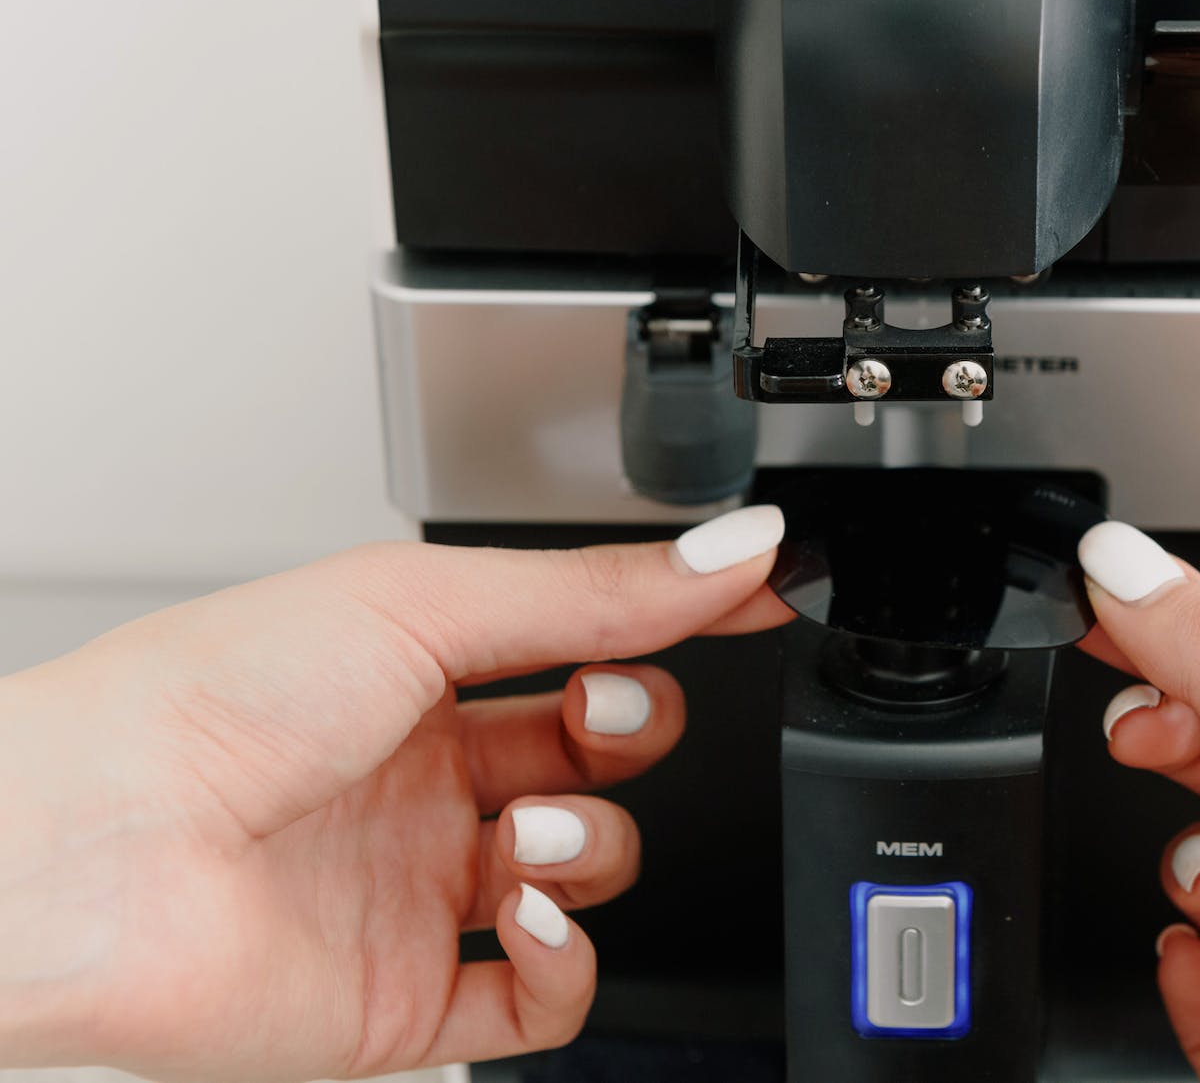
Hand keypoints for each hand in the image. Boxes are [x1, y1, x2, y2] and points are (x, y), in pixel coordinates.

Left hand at [0, 507, 789, 1082]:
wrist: (89, 847)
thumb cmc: (211, 699)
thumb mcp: (430, 602)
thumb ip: (601, 589)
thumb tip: (736, 551)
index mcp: (416, 674)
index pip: (587, 645)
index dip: (675, 628)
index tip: (757, 599)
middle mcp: (421, 783)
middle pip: (597, 761)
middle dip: (632, 733)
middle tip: (609, 714)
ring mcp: (415, 893)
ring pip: (581, 876)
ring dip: (593, 844)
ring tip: (538, 825)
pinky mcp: (404, 1001)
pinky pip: (539, 1001)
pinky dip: (566, 962)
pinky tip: (532, 916)